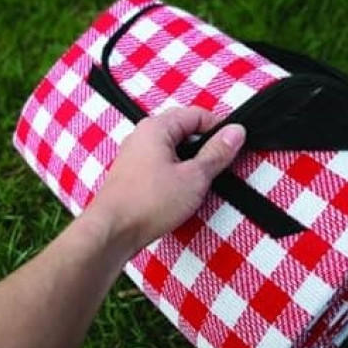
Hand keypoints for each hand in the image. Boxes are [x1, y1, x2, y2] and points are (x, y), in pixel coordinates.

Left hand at [83, 107, 245, 255]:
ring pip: (172, 149)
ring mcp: (134, 156)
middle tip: (220, 166)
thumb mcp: (195, 177)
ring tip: (202, 182)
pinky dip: (176, 173)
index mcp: (156, 128)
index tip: (233, 147)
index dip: (219, 129)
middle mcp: (142, 136)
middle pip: (183, 130)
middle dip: (204, 146)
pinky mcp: (132, 176)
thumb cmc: (148, 203)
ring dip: (190, 162)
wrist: (112, 232)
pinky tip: (181, 192)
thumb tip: (236, 131)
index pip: (196, 114)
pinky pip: (161, 164)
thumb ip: (217, 153)